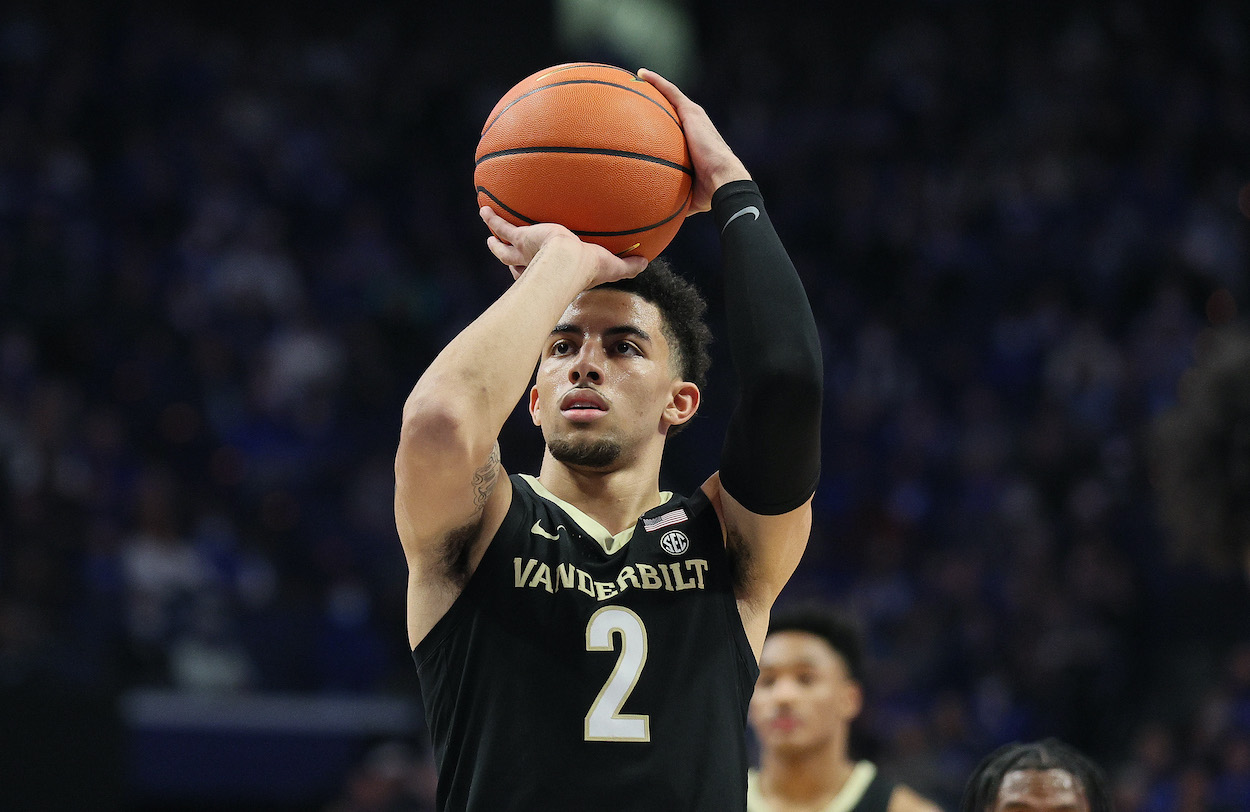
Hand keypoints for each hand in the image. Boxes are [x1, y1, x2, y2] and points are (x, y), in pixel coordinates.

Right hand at [479, 207, 647, 286]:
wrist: (569, 260)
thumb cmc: (588, 268)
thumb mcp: (610, 266)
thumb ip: (627, 266)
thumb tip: (646, 261)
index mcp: (551, 273)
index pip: (537, 276)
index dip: (531, 274)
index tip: (526, 270)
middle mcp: (534, 265)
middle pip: (514, 264)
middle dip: (507, 258)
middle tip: (499, 251)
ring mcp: (524, 251)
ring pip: (503, 248)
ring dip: (495, 242)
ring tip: (488, 233)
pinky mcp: (522, 237)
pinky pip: (503, 226)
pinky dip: (492, 218)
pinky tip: (484, 208)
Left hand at [638, 68, 750, 213]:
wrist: (723, 181)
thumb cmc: (708, 192)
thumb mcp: (686, 193)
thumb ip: (672, 195)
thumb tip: (656, 210)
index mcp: (696, 143)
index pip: (677, 130)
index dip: (664, 124)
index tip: (648, 122)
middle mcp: (696, 126)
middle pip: (673, 109)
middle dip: (658, 102)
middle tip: (638, 96)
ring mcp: (694, 117)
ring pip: (671, 96)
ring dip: (656, 86)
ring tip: (636, 78)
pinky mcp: (691, 112)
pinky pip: (670, 92)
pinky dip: (657, 82)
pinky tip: (641, 75)